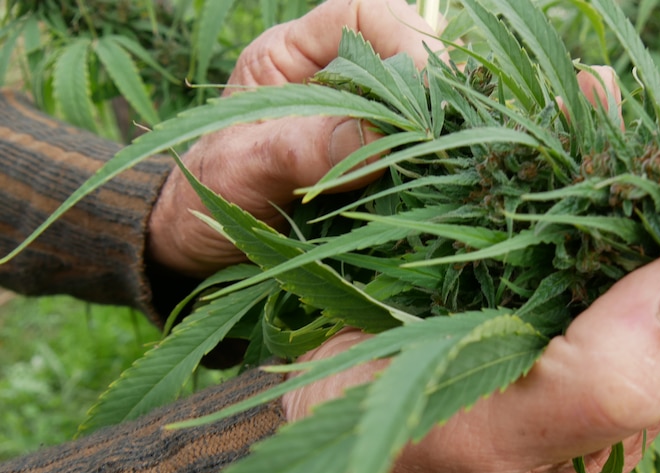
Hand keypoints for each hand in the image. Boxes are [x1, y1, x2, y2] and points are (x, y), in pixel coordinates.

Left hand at [146, 0, 443, 276]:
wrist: (198, 248)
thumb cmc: (204, 200)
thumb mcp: (244, 171)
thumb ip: (302, 150)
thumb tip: (376, 139)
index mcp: (290, 58)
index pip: (362, 13)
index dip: (403, 36)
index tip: (426, 86)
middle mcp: (328, 81)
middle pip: (403, 55)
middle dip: (431, 86)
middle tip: (448, 130)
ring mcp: (353, 124)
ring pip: (416, 104)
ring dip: (437, 128)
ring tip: (448, 160)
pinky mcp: (370, 166)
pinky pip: (413, 150)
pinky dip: (430, 162)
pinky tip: (438, 184)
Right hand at [281, 66, 659, 472]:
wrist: (304, 425)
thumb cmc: (401, 441)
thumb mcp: (508, 427)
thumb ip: (616, 378)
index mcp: (624, 409)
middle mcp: (597, 362)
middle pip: (655, 258)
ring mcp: (547, 316)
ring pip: (600, 228)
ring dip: (613, 151)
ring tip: (612, 87)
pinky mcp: (500, 282)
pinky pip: (543, 217)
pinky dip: (554, 160)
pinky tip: (557, 114)